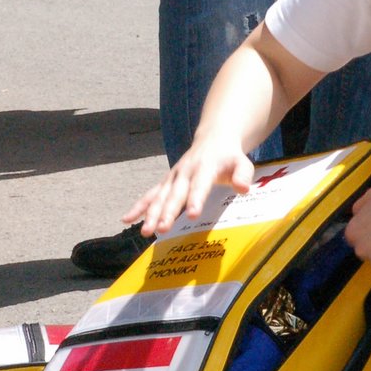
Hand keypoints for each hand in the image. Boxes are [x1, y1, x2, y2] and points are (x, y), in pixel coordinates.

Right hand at [123, 137, 254, 236]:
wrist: (213, 139)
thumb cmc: (230, 157)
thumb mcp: (243, 162)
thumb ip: (243, 174)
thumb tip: (242, 188)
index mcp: (205, 167)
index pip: (199, 185)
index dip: (195, 199)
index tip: (191, 215)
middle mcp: (185, 172)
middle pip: (175, 194)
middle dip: (168, 212)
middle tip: (163, 229)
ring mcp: (173, 177)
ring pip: (160, 196)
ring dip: (151, 214)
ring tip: (145, 231)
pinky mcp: (166, 182)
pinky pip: (150, 194)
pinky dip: (139, 207)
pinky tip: (127, 219)